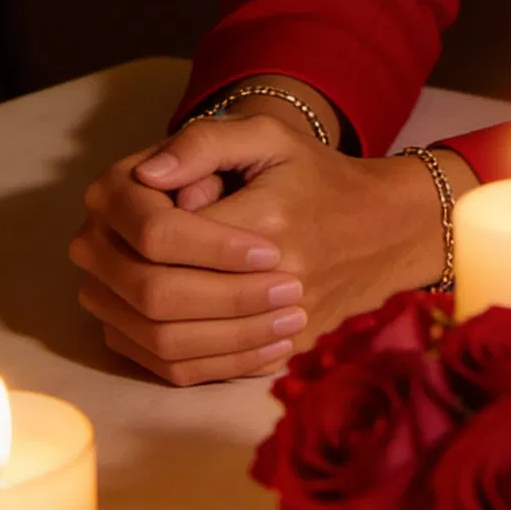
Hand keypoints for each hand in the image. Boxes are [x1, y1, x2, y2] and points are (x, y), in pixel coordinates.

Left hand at [71, 104, 470, 386]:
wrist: (381, 235)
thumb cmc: (318, 178)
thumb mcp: (269, 137)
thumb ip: (204, 143)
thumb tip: (145, 173)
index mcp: (267, 222)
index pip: (161, 235)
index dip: (143, 219)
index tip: (162, 202)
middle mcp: (273, 284)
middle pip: (153, 294)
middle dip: (129, 267)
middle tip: (134, 247)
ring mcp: (272, 331)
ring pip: (161, 342)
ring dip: (129, 310)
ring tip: (133, 280)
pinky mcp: (267, 360)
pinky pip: (185, 372)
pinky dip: (151, 349)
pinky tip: (150, 318)